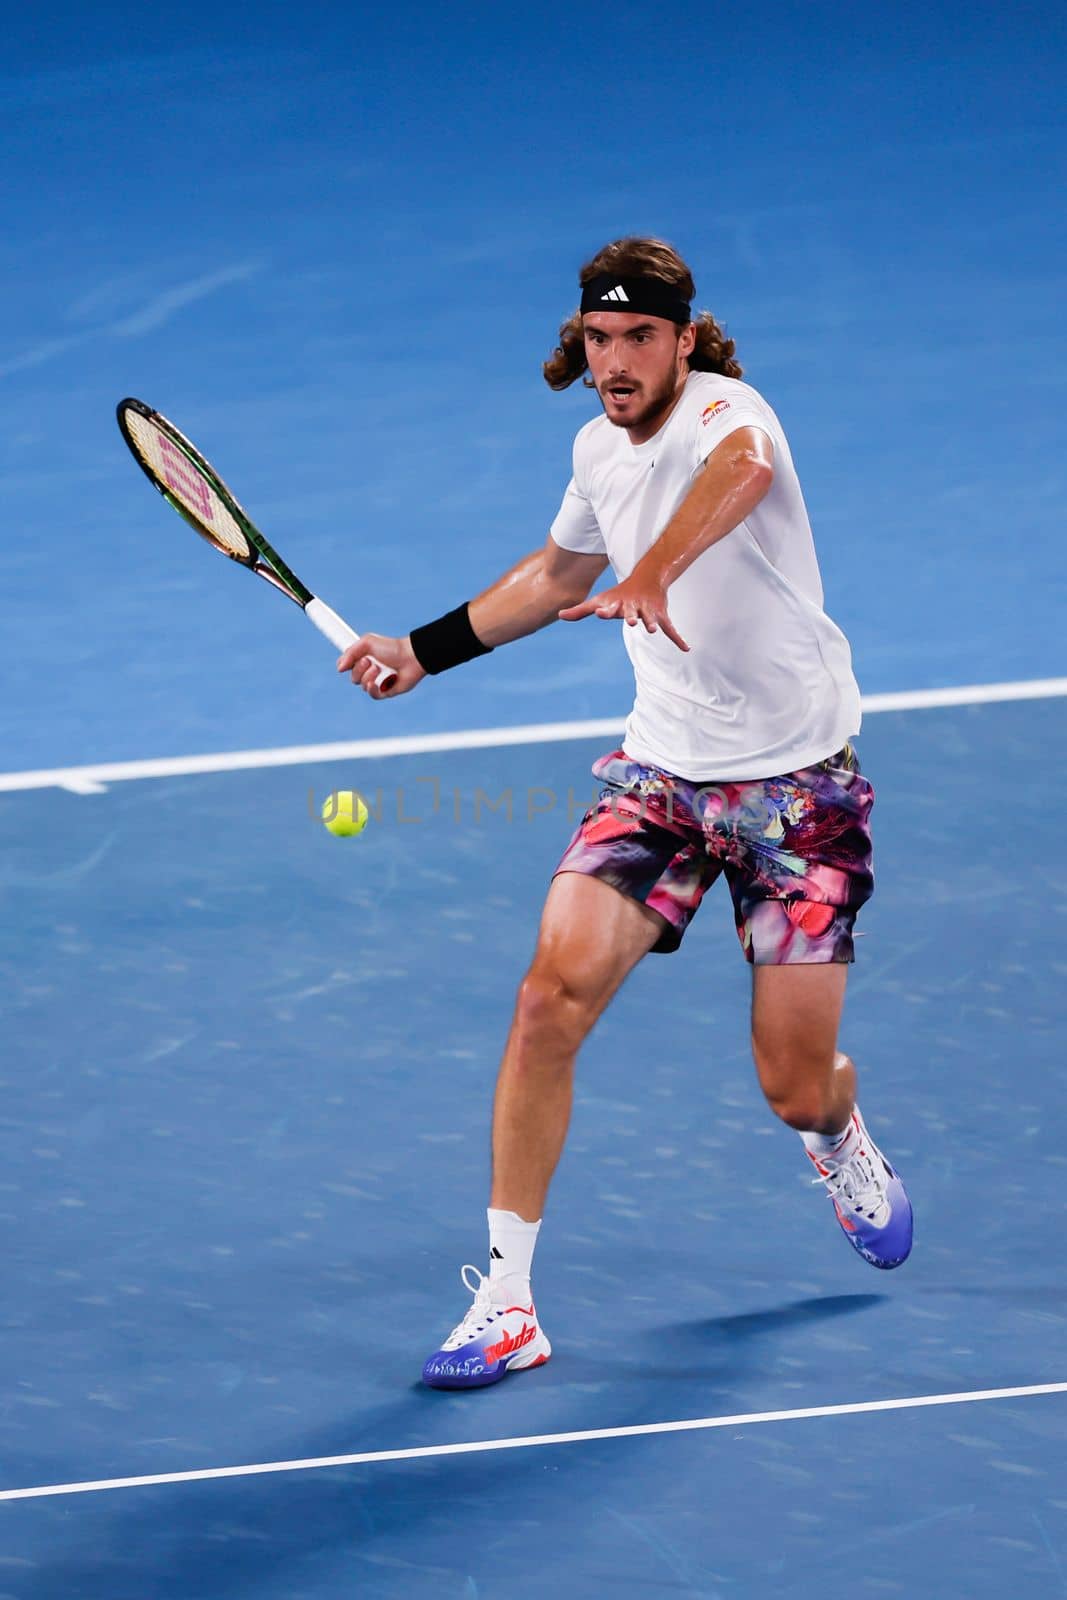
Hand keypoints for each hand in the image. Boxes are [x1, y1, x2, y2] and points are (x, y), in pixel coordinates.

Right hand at [337, 634, 426, 698]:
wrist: (411, 658)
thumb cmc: (392, 648)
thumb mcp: (367, 642)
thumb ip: (351, 652)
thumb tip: (339, 668)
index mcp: (363, 658)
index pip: (346, 665)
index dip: (344, 664)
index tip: (345, 663)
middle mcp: (368, 670)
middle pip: (352, 677)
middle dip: (359, 669)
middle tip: (369, 661)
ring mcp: (376, 681)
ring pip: (362, 686)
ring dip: (368, 677)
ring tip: (379, 669)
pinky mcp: (385, 691)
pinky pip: (372, 694)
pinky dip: (373, 688)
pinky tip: (377, 683)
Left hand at [558, 575, 688, 651]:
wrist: (646, 578)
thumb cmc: (618, 595)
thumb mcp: (599, 601)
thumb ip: (581, 611)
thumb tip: (559, 616)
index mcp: (617, 604)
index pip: (609, 608)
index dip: (605, 610)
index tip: (600, 612)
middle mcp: (633, 607)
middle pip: (631, 612)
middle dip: (631, 616)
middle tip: (631, 621)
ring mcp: (648, 610)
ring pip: (651, 618)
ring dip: (651, 623)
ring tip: (651, 630)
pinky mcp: (660, 615)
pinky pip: (670, 628)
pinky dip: (678, 638)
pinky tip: (686, 648)